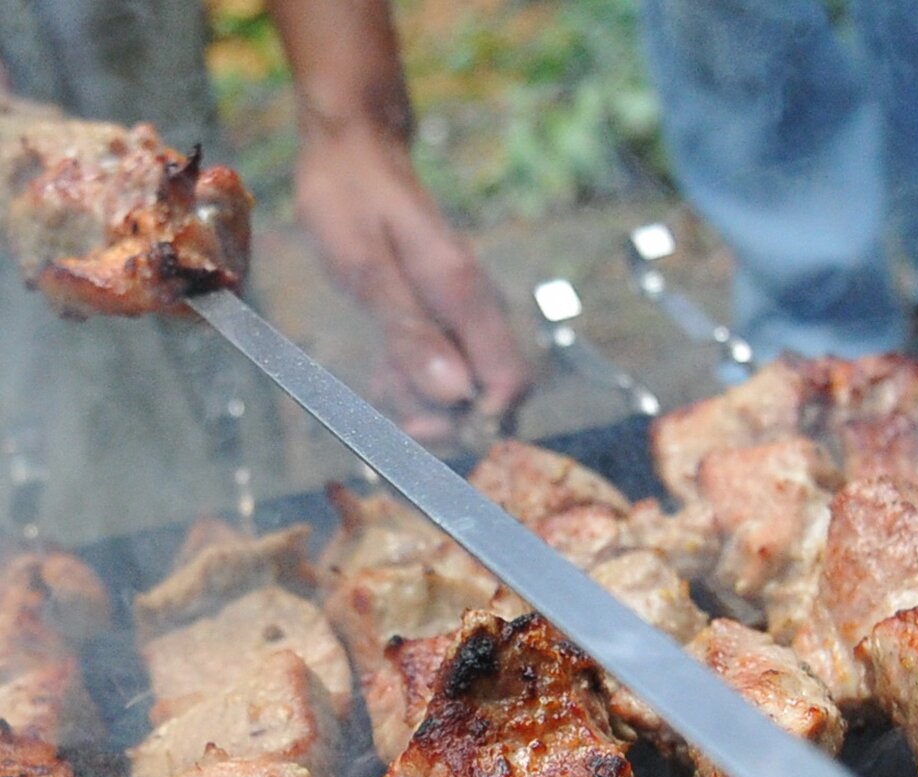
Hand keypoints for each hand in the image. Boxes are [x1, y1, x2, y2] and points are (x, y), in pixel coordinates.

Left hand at [293, 124, 530, 442]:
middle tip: (393, 407)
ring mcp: (464, 316)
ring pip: (467, 389)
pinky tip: (384, 370)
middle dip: (446, 419)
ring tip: (380, 381)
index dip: (476, 420)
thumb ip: (410, 334)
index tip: (423, 426)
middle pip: (493, 395)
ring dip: (425, 403)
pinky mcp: (448, 319)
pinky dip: (416, 384)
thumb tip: (455, 394)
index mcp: (465, 296)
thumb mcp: (365, 269)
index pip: (507, 383)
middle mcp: (476, 310)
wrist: (353, 151)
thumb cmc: (351, 200)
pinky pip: (446, 371)